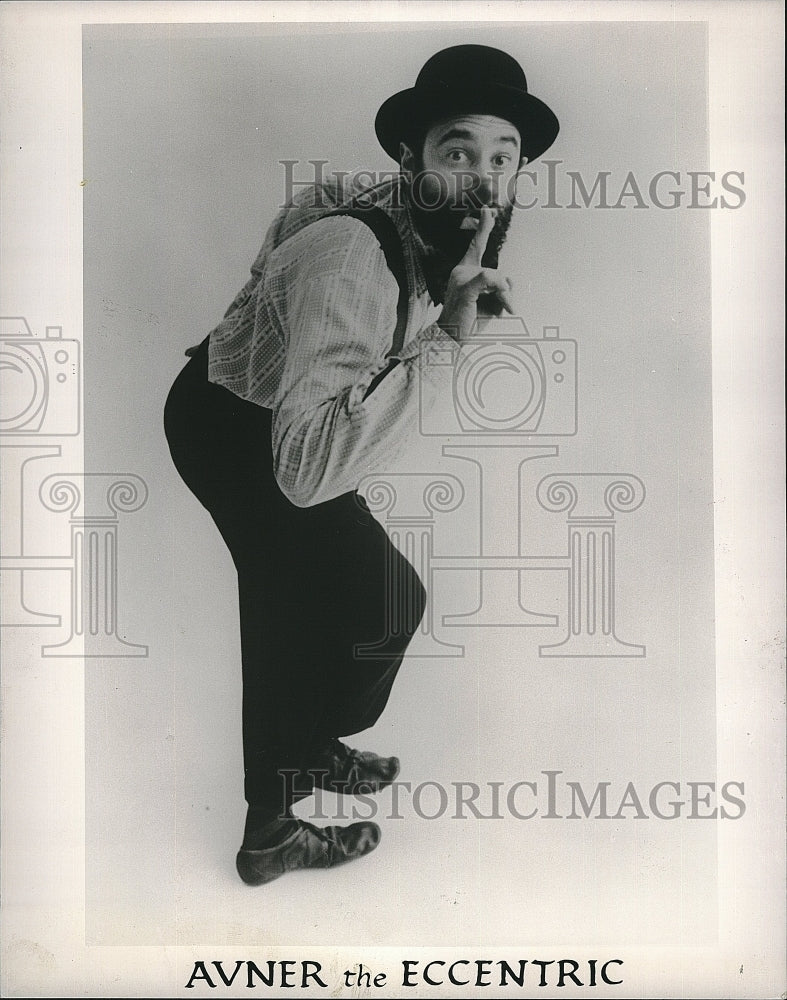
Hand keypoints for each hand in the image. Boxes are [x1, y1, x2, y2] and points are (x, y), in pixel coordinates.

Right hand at [437, 206, 513, 343]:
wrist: (452, 339)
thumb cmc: (469, 323)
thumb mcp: (491, 304)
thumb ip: (501, 289)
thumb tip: (510, 279)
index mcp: (464, 272)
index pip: (475, 246)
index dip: (482, 227)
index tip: (487, 210)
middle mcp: (460, 271)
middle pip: (495, 269)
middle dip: (506, 289)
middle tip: (511, 306)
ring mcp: (461, 277)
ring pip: (496, 276)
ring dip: (506, 295)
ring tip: (506, 311)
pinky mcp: (465, 286)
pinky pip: (490, 278)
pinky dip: (501, 291)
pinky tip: (505, 306)